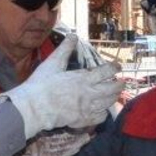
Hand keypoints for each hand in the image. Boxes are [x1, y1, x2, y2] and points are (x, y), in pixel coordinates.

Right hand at [3, 34, 122, 137]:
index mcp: (83, 78)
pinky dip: (104, 113)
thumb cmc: (41, 84)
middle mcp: (89, 93)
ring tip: (115, 95)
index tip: (118, 67)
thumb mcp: (53, 63)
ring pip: (108, 103)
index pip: (106, 71)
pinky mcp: (82, 120)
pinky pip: (100, 117)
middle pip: (112, 89)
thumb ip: (65, 49)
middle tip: (122, 82)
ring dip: (114, 98)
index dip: (114, 68)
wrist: (34, 108)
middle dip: (119, 85)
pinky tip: (102, 110)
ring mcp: (87, 108)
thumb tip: (73, 35)